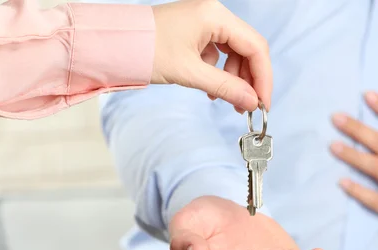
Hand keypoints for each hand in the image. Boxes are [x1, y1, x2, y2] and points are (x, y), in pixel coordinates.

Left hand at [151, 0, 271, 112]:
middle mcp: (214, 14)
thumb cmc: (145, 50)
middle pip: (247, 49)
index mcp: (215, 15)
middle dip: (250, 80)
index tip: (263, 103)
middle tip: (248, 107)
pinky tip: (212, 90)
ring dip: (235, 79)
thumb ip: (225, 88)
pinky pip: (219, 54)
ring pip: (235, 53)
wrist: (114, 45)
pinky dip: (219, 73)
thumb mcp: (189, 73)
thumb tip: (252, 102)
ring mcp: (204, 22)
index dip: (263, 78)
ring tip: (226, 100)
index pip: (255, 47)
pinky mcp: (195, 32)